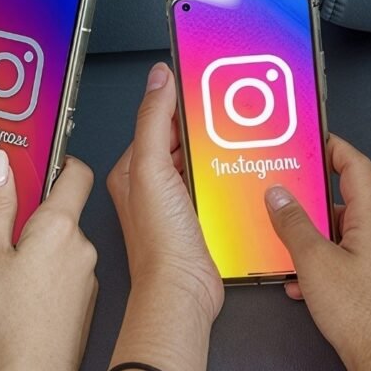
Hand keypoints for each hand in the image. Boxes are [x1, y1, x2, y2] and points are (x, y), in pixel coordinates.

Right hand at [0, 149, 97, 370]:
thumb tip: (2, 163)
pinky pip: (59, 275)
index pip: (76, 174)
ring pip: (55, 249)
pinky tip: (7, 298)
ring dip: (25, 254)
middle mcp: (83, 246)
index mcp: (60, 226)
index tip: (38, 164)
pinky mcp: (85, 301)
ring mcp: (87, 275)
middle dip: (26, 221)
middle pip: (59, 216)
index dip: (59, 163)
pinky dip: (35, 278)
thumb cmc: (9, 320)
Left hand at [107, 63, 222, 321]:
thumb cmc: (160, 243)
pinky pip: (214, 189)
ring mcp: (176, 206)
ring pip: (199, 166)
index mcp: (131, 171)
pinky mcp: (198, 221)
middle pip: (180, 144)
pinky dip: (227, 180)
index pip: (155, 123)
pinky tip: (239, 176)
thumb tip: (157, 79)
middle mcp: (151, 188)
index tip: (201, 88)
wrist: (183, 291)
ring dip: (217, 155)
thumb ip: (153, 120)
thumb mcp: (151, 169)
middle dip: (202, 130)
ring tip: (236, 143)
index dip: (178, 104)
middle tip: (226, 116)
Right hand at [264, 135, 370, 370]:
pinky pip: (342, 264)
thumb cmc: (361, 313)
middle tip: (284, 194)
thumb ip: (294, 225)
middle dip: (311, 199)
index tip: (314, 139)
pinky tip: (298, 284)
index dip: (335, 148)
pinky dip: (319, 266)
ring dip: (312, 237)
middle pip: (345, 203)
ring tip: (284, 242)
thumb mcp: (315, 262)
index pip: (357, 168)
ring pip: (340, 236)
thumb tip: (279, 194)